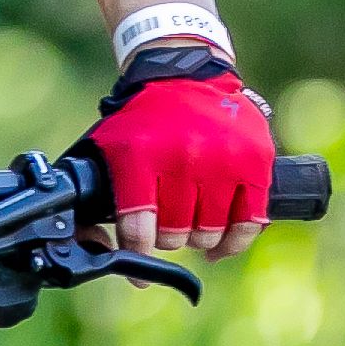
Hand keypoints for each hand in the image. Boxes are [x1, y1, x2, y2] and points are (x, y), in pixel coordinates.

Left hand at [82, 46, 270, 260]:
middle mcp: (182, 158)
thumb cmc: (144, 121)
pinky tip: (221, 244)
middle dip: (169, 238)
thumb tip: (90, 246)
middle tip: (168, 226)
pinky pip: (249, 223)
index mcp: (140, 156)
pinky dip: (234, 241)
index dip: (138, 253)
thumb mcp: (109, 147)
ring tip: (192, 222)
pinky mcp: (254, 162)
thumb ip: (96, 194)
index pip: (139, 227)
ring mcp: (222, 160)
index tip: (139, 270)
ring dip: (199, 237)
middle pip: (176, 235)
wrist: (186, 75)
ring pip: (209, 233)